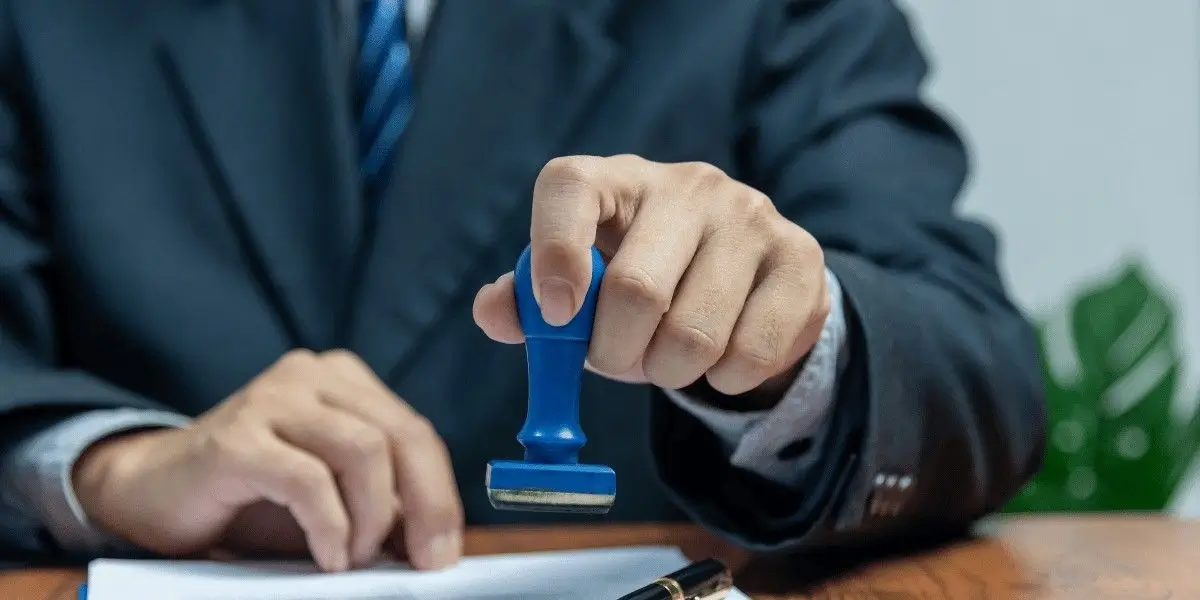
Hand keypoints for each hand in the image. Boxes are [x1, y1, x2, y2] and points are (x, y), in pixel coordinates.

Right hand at [72, 350, 463, 571]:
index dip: (440, 495)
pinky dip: (329, 524)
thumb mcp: (332, 501)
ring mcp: (271, 399)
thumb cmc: (251, 500)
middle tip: (425, 563)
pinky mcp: (236, 438)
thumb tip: (437, 545)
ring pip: (363, 450)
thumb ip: (382, 507)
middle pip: (400, 435)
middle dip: (425, 506)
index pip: (416, 433)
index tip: (445, 552)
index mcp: (343, 381)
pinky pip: (307, 479)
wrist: (151, 493)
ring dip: (370, 517)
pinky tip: (327, 557)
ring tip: (353, 559)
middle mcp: (311, 376)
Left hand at [473, 155, 828, 400]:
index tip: (554, 316)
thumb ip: (527, 301)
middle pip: (636, 289)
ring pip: (695, 335)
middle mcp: (687, 185)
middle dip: (615, 352)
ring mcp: (751, 216)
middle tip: (617, 361)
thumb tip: (496, 312)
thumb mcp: (579, 285)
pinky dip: (724, 380)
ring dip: (669, 373)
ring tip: (668, 359)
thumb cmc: (639, 277)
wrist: (743, 275)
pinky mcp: (801, 259)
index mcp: (616, 180)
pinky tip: (720, 358)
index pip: (570, 189)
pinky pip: (752, 353)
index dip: (552, 254)